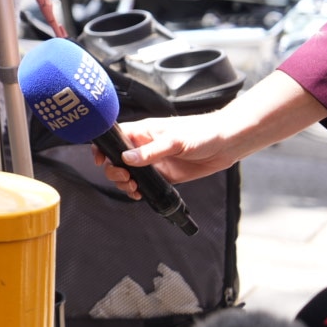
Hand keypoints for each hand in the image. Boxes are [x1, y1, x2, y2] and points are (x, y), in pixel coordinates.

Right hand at [92, 112, 240, 194]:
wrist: (226, 144)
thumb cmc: (202, 133)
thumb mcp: (175, 141)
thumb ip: (150, 152)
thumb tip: (126, 159)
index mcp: (142, 132)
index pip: (114, 137)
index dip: (103, 148)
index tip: (100, 160)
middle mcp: (144, 147)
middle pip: (116, 160)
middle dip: (114, 171)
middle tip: (125, 178)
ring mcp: (153, 162)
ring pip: (128, 174)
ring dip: (125, 183)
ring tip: (133, 188)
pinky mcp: (164, 175)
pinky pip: (145, 184)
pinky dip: (139, 191)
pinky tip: (140, 194)